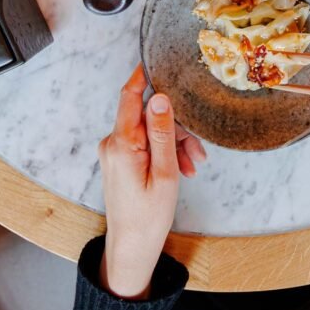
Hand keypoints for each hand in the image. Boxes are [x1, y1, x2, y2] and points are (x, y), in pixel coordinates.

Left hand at [98, 66, 206, 298]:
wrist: (132, 248)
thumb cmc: (149, 216)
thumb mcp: (165, 173)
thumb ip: (162, 133)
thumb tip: (159, 98)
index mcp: (122, 143)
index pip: (129, 96)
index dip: (143, 76)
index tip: (157, 61)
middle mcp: (113, 143)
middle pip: (147, 116)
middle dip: (175, 128)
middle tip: (196, 151)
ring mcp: (114, 152)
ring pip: (149, 131)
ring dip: (173, 144)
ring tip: (191, 166)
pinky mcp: (119, 160)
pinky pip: (144, 144)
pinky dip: (163, 152)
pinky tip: (181, 168)